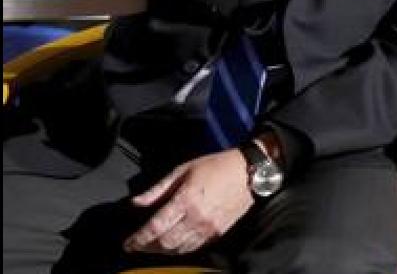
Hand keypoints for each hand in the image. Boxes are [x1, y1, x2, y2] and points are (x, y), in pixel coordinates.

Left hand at [124, 149, 252, 255]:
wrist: (249, 172)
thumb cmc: (216, 166)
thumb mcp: (183, 170)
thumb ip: (158, 189)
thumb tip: (135, 203)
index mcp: (186, 200)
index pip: (155, 228)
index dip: (138, 239)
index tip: (128, 244)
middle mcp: (196, 218)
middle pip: (165, 244)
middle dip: (147, 248)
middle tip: (138, 245)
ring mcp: (208, 228)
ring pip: (179, 249)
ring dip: (163, 251)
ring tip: (153, 245)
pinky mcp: (218, 233)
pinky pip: (194, 248)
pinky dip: (180, 250)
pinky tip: (174, 244)